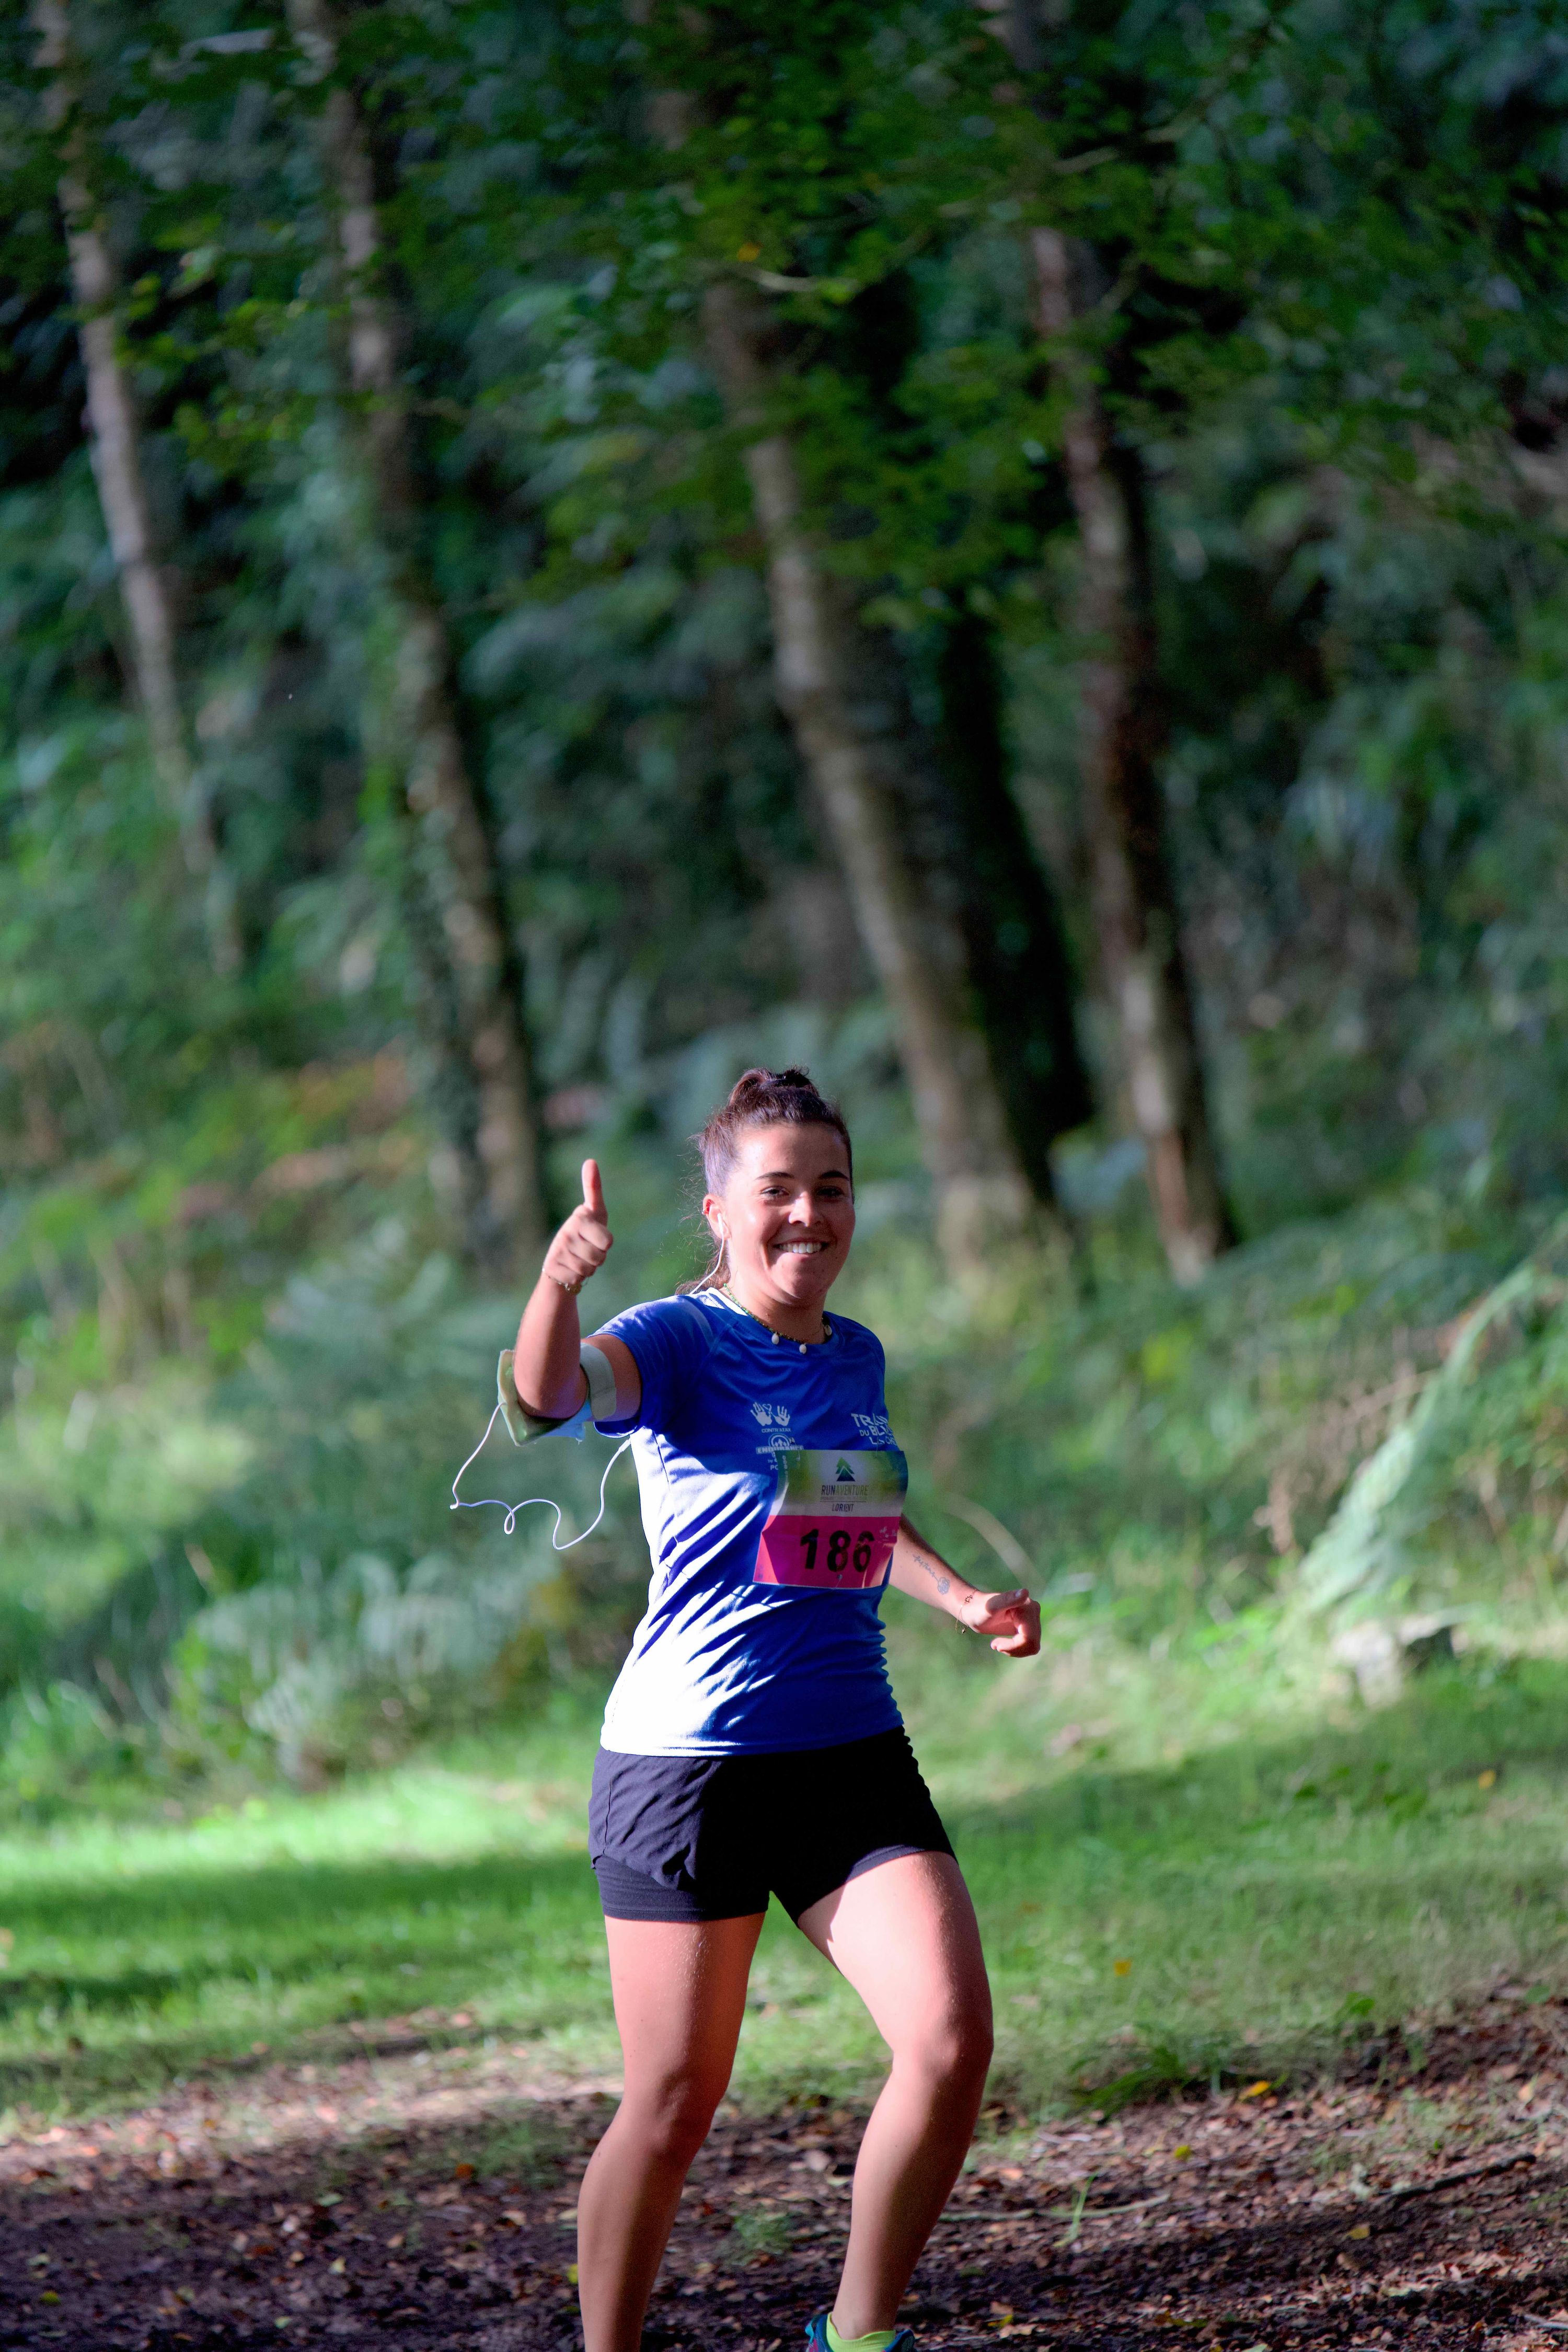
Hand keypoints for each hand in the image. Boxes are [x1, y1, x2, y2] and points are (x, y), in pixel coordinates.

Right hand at [542, 1159, 612, 1294]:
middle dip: (598, 1258)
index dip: (606, 1244)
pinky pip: (576, 1279)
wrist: (560, 1258)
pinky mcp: (551, 1268)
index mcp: (580, 1217)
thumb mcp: (594, 1211)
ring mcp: (558, 1251)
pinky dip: (576, 1277)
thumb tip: (590, 1161)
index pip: (608, 1241)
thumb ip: (593, 1187)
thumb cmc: (585, 1231)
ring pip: (588, 1269)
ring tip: (578, 1258)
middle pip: (599, 1257)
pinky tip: (569, 1268)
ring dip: (588, 1268)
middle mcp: (566, 1232)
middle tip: (587, 1250)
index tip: (596, 1236)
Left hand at [960, 1586, 1040, 1656]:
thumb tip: (1025, 1592)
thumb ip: (1007, 1599)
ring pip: (1032, 1647)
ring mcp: (1033, 1620)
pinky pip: (1029, 1646)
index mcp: (1028, 1606)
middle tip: (996, 1645)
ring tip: (997, 1644)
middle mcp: (1034, 1611)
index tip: (995, 1645)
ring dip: (1014, 1650)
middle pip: (1032, 1643)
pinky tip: (1002, 1644)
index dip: (1013, 1646)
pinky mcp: (1029, 1627)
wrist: (976, 1610)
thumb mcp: (991, 1606)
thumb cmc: (980, 1608)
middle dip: (1013, 1649)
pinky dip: (1015, 1649)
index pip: (1028, 1637)